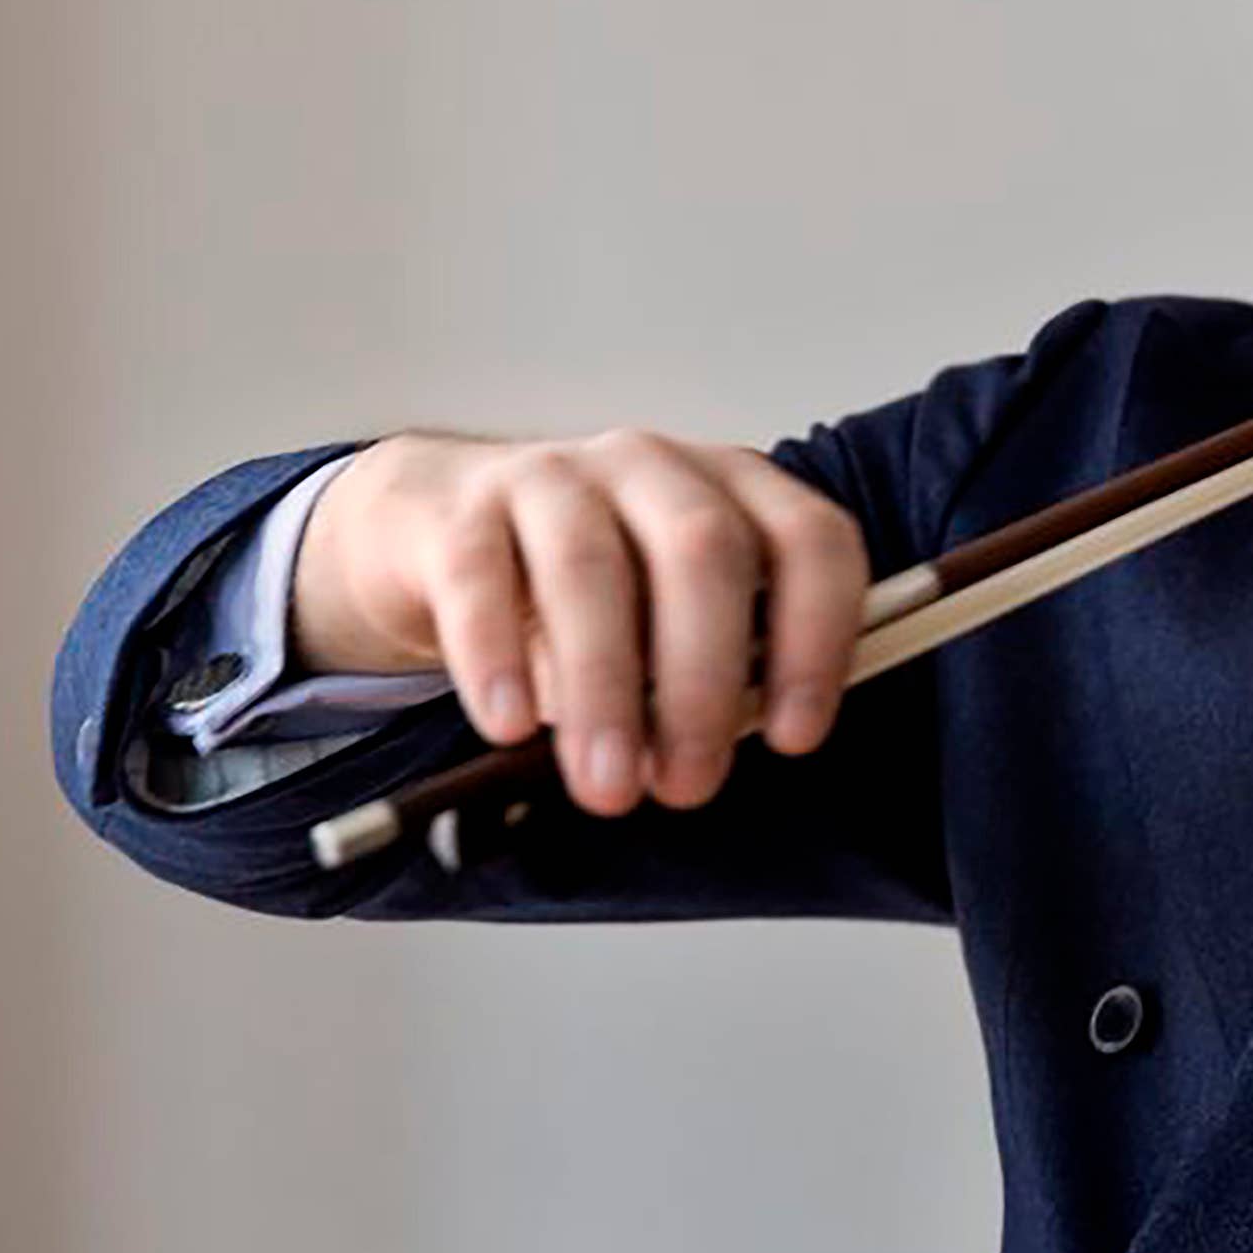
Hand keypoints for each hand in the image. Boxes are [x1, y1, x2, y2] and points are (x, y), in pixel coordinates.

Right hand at [289, 429, 871, 815]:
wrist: (435, 525)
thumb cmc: (580, 589)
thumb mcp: (658, 622)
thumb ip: (699, 672)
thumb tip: (702, 756)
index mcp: (733, 488)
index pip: (810, 539)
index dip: (817, 637)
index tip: (795, 736)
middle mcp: (655, 468)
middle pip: (705, 551)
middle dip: (705, 678)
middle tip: (689, 783)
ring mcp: (555, 477)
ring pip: (590, 569)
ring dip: (606, 688)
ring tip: (607, 784)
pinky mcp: (461, 512)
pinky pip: (480, 579)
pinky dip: (496, 659)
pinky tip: (510, 725)